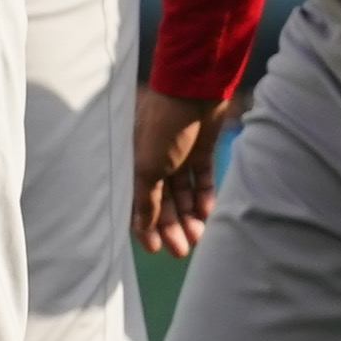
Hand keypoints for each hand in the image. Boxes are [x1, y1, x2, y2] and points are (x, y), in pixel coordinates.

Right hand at [130, 85, 227, 256]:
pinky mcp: (201, 148)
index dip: (145, 226)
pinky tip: (207, 212)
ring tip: (198, 236)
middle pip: (163, 201)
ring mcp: (178, 153)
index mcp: (133, 162)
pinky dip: (204, 194)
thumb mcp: (148, 167)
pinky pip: (202, 177)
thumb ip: (146, 199)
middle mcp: (154, 159)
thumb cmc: (163, 126)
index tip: (156, 248)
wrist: (194, 90)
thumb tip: (144, 227)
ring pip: (184, 192)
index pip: (137, 201)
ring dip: (189, 214)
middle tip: (181, 250)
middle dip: (171, 226)